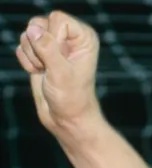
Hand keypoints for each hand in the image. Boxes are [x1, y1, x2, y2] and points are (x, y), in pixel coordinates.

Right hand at [14, 11, 102, 138]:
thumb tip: (33, 29)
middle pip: (39, 23)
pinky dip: (26, 61)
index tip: (62, 60)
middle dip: (38, 46)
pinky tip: (40, 73)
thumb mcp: (61, 73)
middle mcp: (70, 37)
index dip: (53, 38)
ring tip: (46, 71)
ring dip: (32, 55)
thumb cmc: (72, 98)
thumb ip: (48, 49)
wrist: (66, 117)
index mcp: (84, 37)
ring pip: (28, 34)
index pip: (57, 19)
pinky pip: (21, 46)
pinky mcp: (40, 53)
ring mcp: (54, 44)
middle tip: (51, 66)